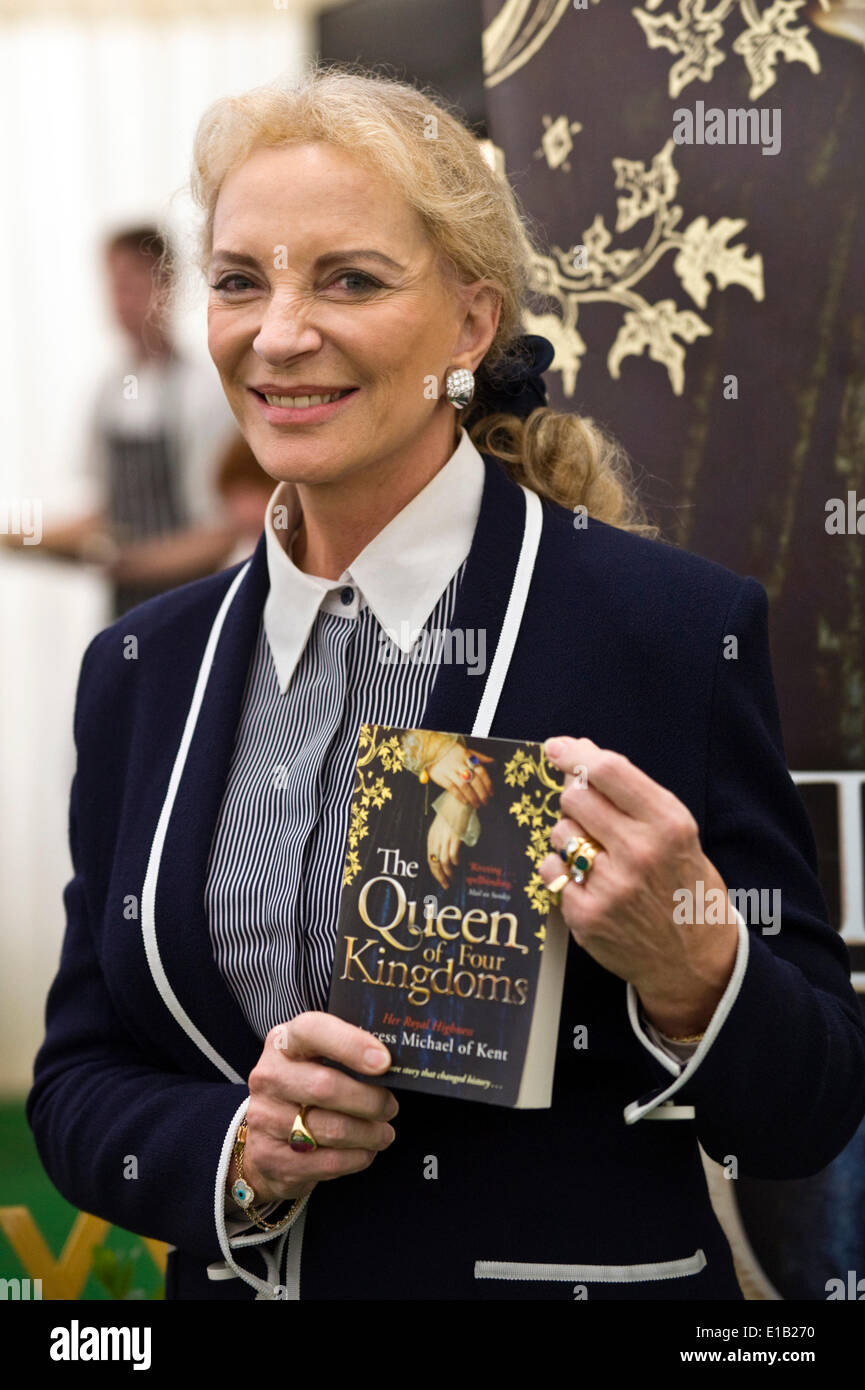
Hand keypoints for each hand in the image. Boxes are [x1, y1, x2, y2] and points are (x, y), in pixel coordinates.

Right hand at [236, 1013, 398, 1207]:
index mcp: (283, 1042)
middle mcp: (268, 1076)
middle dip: (370, 1100)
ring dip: (369, 1133)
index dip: (351, 1044)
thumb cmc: (306, 1089)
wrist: (267, 1139)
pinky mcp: (270, 1157)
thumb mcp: (318, 1061)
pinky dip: (356, 1158)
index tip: (384, 1062)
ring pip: (331, 1129)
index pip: (314, 1031)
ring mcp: (264, 1118)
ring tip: (383, 1133)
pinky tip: (365, 1151)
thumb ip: (347, 1055)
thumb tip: (392, 1063)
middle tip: (391, 1107)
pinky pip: (327, 1162)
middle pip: (326, 1087)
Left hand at [427, 809, 461, 890]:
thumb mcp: (443, 827)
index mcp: (432, 836)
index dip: (434, 872)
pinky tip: (457, 864)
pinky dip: (455, 861)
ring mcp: (445, 837)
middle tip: (446, 885)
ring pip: (443, 861)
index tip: (440, 880)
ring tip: (452, 878)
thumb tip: (447, 856)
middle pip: (435, 862)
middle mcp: (436, 837)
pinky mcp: (455, 835)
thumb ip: (442, 839)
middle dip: (440, 876)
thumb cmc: (453, 813)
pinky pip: (453, 853)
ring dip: (448, 872)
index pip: (430, 858)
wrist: (460, 799)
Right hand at [428, 744, 492, 808]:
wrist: (430, 749)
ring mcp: (449, 770)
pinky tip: (465, 802)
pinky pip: (452, 788)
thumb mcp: (466, 751)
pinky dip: (459, 796)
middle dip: (482, 793)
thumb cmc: (451, 752)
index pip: (481, 771)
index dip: (488, 783)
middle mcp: (459, 763)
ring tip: (477, 804)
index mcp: (467, 756)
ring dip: (472, 797)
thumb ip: (479, 757)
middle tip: (486, 802)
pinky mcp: (440, 776)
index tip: (492, 793)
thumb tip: (493, 761)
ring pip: (463, 786)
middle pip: (474, 780)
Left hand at [538, 736, 738, 1035]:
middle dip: (574, 798)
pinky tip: (586, 881)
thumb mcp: (677, 833)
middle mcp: (640, 852)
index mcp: (669, 824)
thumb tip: (581, 753)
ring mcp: (611, 886)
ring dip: (568, 837)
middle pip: (575, 797)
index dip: (575, 753)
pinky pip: (551, 869)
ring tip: (595, 855)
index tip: (555, 748)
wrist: (694, 961)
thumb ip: (633, 796)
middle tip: (588, 814)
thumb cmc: (684, 887)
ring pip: (559, 832)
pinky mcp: (586, 915)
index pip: (609, 771)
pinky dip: (561, 870)